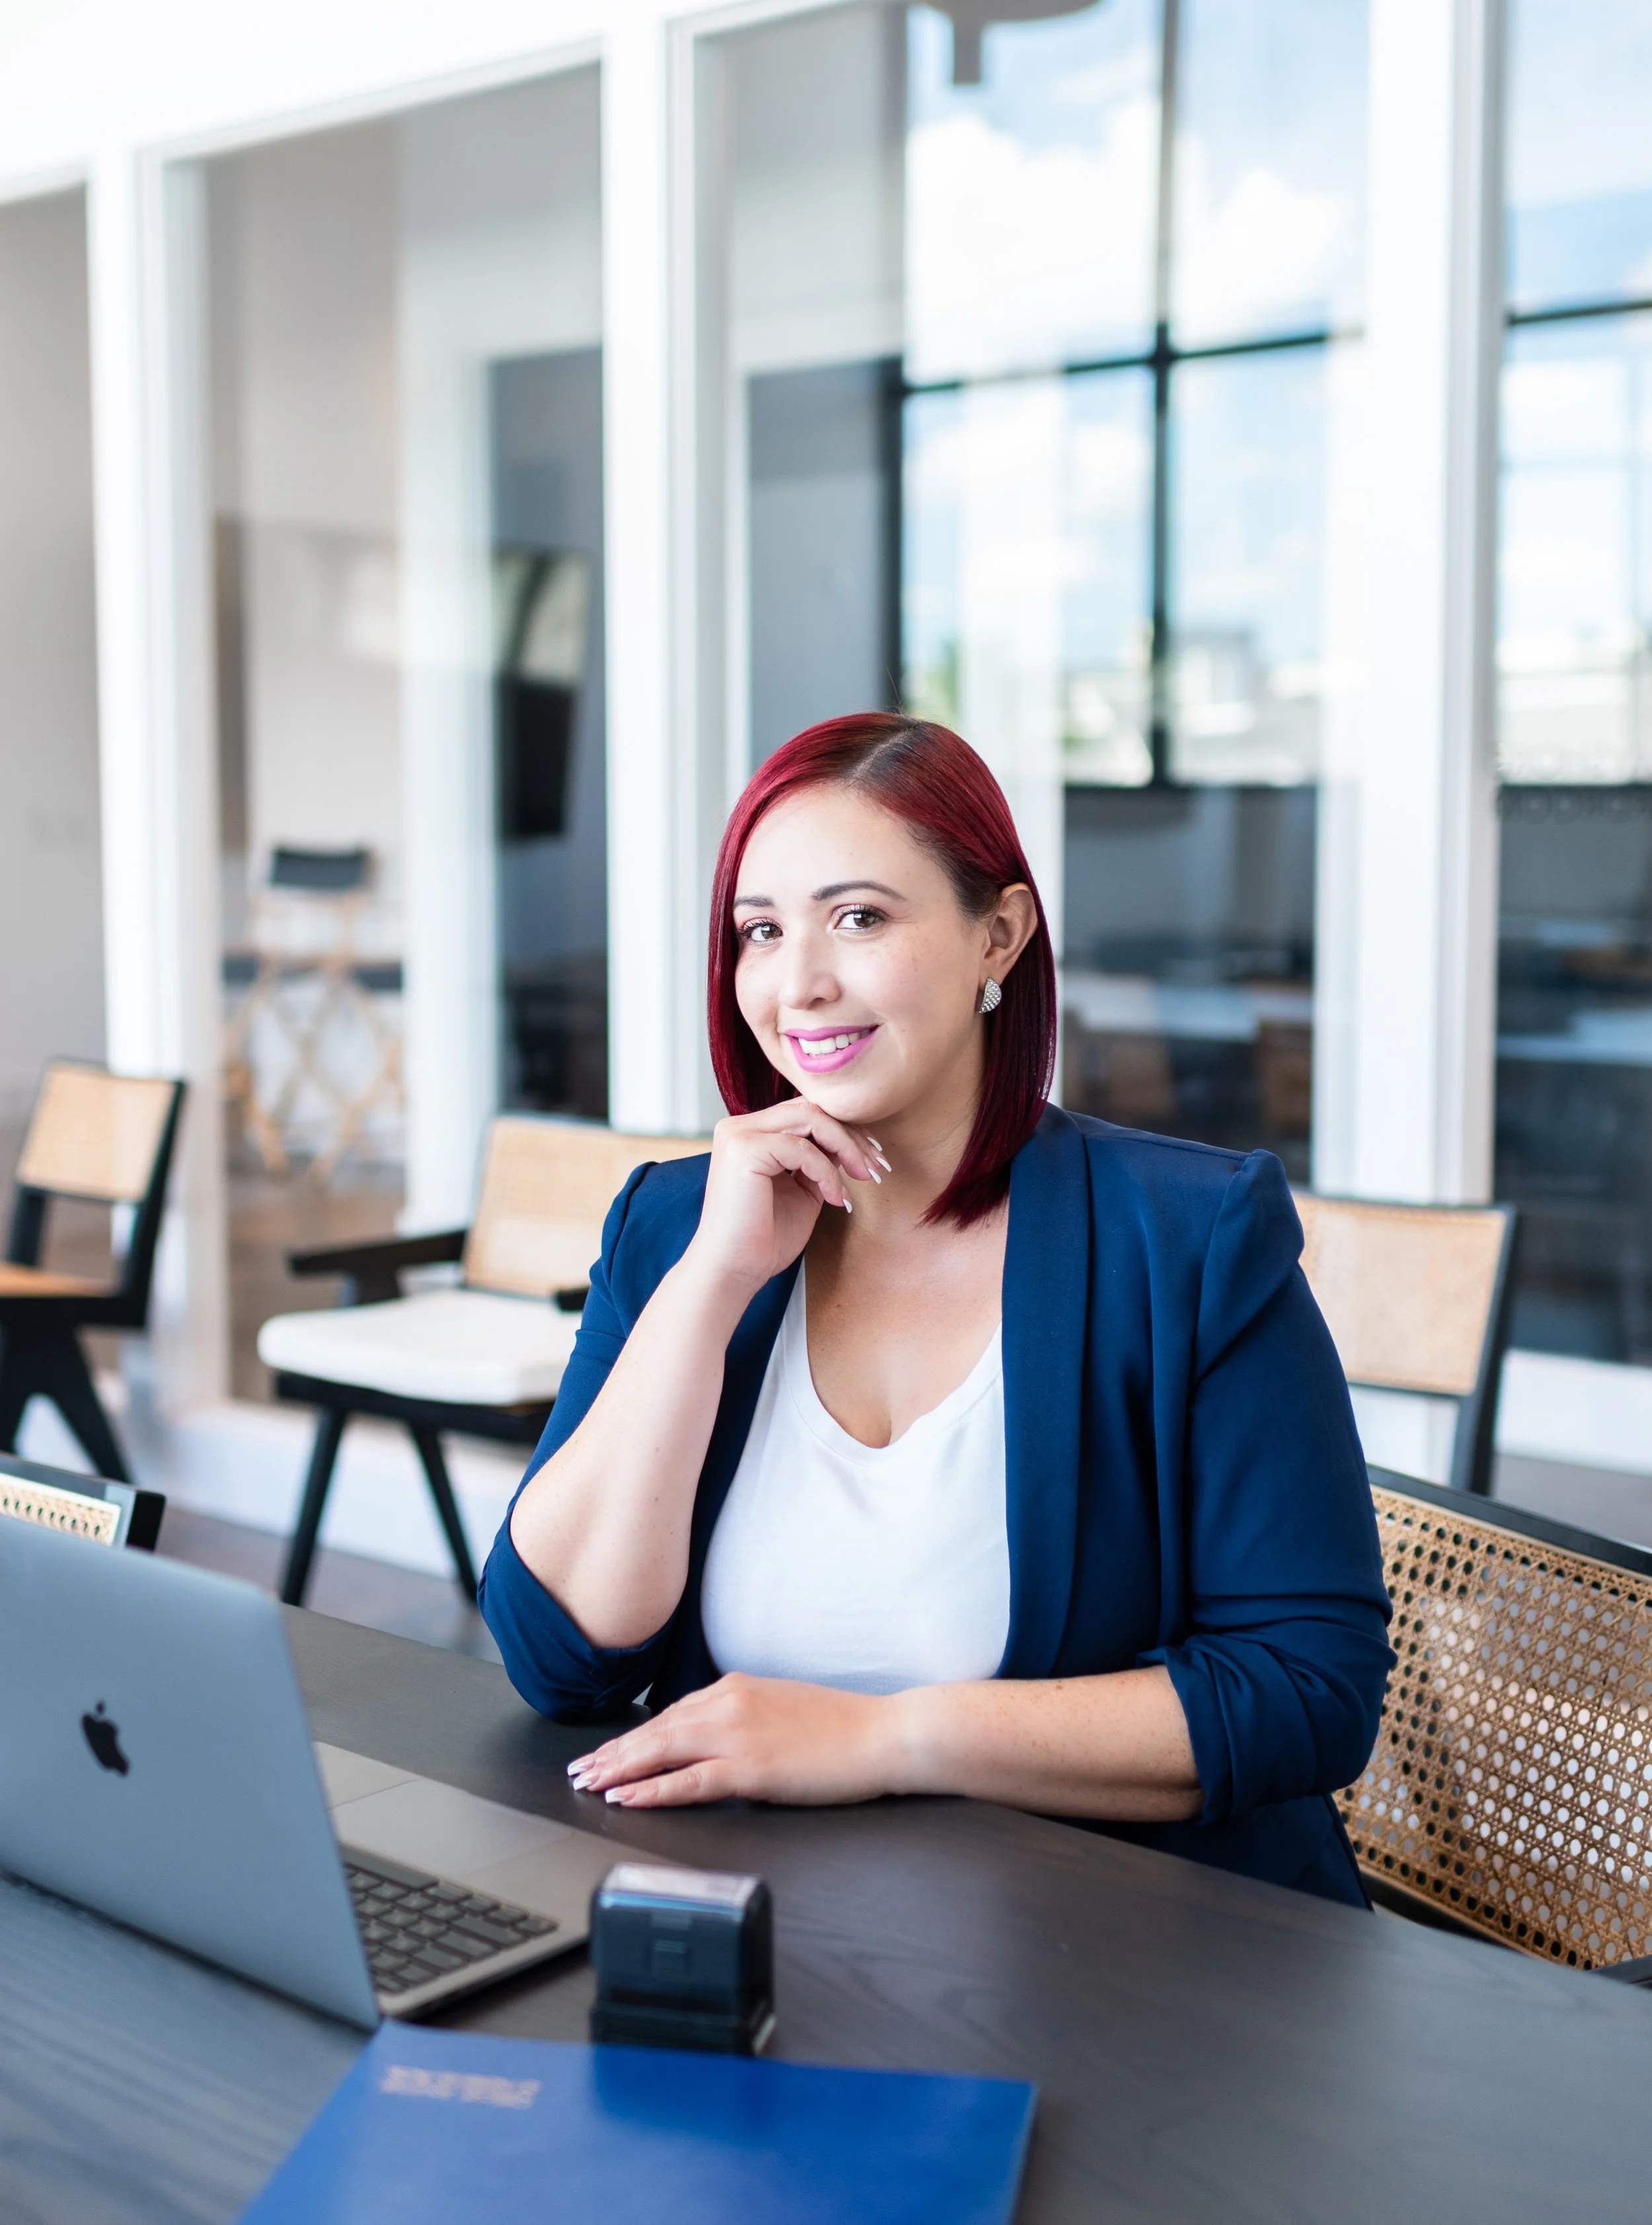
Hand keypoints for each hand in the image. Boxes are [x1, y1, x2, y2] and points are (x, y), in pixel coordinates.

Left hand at [566, 1673, 897, 1807]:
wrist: (882, 1734)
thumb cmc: (841, 1728)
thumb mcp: (782, 1709)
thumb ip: (744, 1719)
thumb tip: (714, 1743)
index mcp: (737, 1688)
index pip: (670, 1714)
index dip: (633, 1736)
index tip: (605, 1751)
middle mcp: (729, 1703)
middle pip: (655, 1730)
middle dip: (613, 1753)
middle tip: (579, 1771)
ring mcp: (737, 1734)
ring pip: (662, 1751)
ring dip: (619, 1769)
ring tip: (589, 1784)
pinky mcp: (750, 1768)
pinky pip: (689, 1781)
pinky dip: (652, 1789)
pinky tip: (627, 1797)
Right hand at [686, 1100, 885, 1296]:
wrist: (735, 1271)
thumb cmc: (765, 1237)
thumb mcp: (803, 1188)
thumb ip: (819, 1160)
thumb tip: (851, 1140)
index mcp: (751, 1133)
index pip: (805, 1112)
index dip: (843, 1129)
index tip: (873, 1156)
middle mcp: (740, 1126)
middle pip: (810, 1108)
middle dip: (851, 1135)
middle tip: (876, 1166)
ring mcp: (739, 1135)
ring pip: (810, 1118)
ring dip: (845, 1147)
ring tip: (863, 1177)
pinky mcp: (744, 1150)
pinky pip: (802, 1149)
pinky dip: (827, 1172)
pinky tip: (835, 1199)